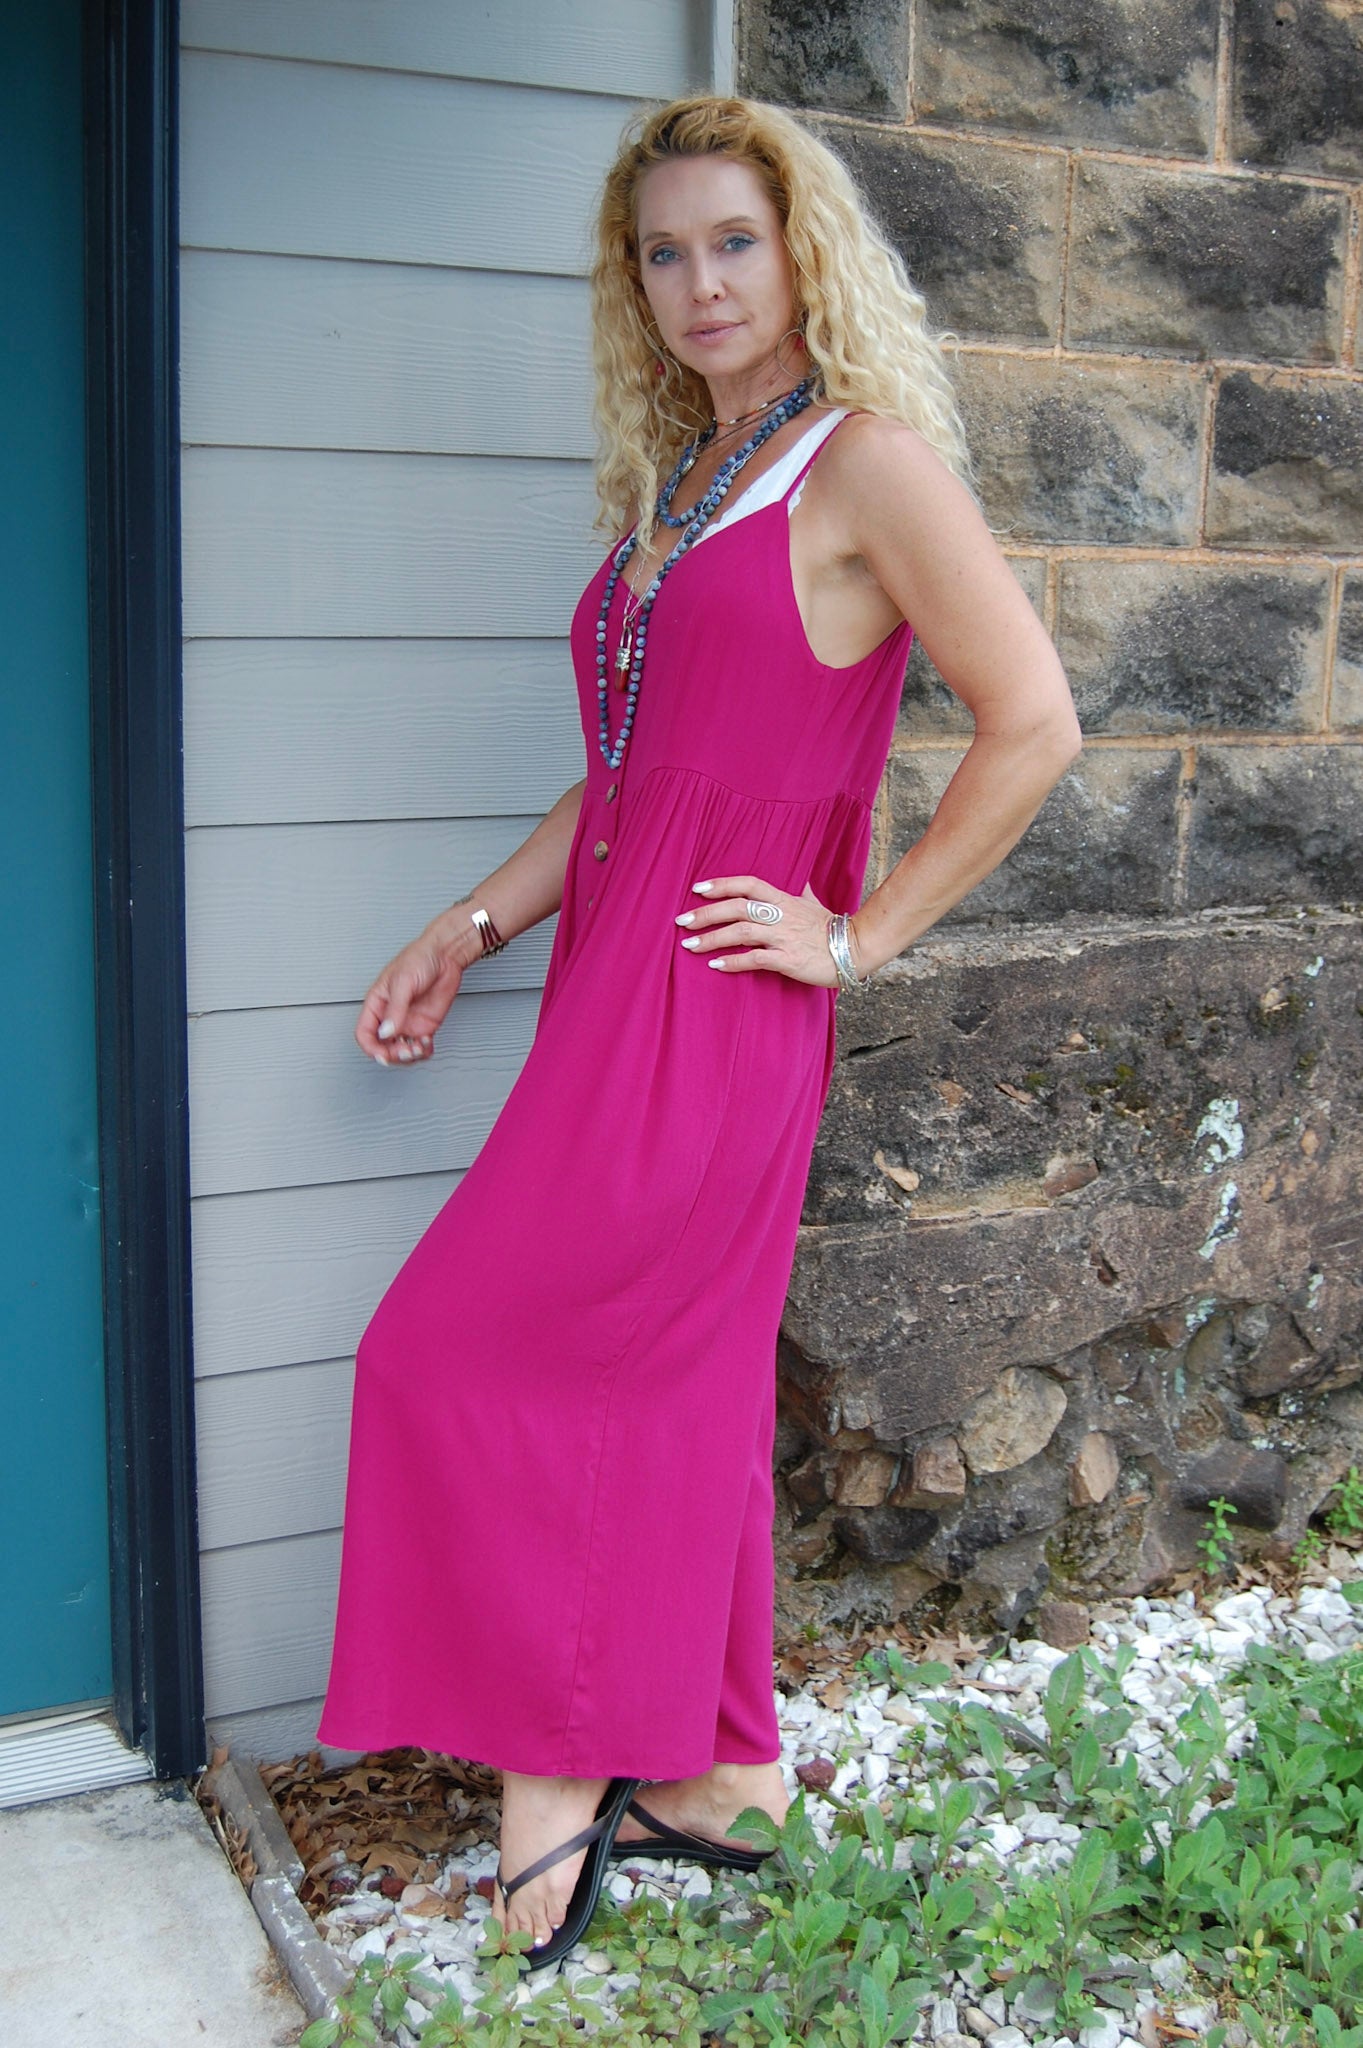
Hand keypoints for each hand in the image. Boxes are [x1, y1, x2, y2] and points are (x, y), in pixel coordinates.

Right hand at [355, 922, 466, 1064]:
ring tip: (419, 1048)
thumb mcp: (403, 982)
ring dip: (409, 1056)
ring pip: (401, 1050)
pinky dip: (424, 1052)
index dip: (371, 1048)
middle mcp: (390, 1016)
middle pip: (383, 1047)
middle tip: (407, 1051)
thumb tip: (386, 1032)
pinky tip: (428, 1045)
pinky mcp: (425, 1025)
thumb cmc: (419, 958)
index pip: (364, 1033)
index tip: (382, 1055)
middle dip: (394, 1054)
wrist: (446, 956)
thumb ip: (395, 1009)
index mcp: (377, 1004)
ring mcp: (408, 1022)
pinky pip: (420, 1047)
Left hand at [674, 874, 854, 986]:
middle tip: (682, 921)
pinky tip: (715, 966)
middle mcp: (781, 915)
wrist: (856, 949)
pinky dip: (733, 962)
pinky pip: (755, 959)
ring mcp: (784, 937)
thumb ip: (802, 891)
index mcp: (784, 899)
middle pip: (737, 908)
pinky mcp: (788, 959)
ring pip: (741, 932)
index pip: (748, 884)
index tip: (698, 888)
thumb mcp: (815, 903)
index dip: (722, 884)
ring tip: (690, 945)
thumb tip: (800, 879)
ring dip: (712, 938)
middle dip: (706, 913)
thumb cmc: (832, 928)